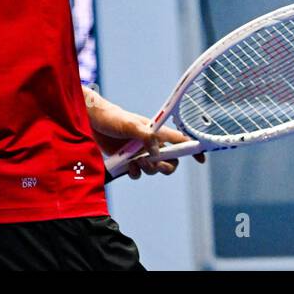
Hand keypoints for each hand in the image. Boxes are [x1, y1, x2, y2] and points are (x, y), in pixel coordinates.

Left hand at [84, 88, 205, 179]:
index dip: (193, 149)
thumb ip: (146, 137)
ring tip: (136, 163)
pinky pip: (138, 174)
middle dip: (166, 166)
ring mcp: (140, 153)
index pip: (180, 140)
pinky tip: (127, 166)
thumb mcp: (130, 125)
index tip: (201, 159)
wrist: (92, 123)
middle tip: (156, 165)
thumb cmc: (113, 119)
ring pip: (154, 169)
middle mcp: (151, 143)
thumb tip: (157, 152)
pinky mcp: (128, 161)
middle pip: (170, 160)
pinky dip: (134, 173)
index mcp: (157, 132)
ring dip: (148, 170)